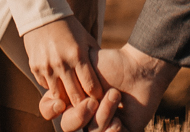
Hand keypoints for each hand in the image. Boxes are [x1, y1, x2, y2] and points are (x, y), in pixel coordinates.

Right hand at [21, 14, 102, 115]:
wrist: (43, 16)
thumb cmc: (70, 28)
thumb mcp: (86, 39)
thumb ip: (95, 58)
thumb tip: (108, 76)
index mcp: (78, 55)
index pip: (91, 86)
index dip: (96, 95)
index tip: (99, 97)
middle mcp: (62, 63)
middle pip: (75, 96)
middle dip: (83, 103)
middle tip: (88, 105)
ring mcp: (47, 67)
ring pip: (59, 97)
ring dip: (67, 99)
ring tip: (74, 98)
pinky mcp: (35, 68)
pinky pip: (46, 87)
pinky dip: (53, 89)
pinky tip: (59, 84)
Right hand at [43, 44, 175, 130]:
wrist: (140, 68)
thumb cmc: (111, 63)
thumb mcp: (84, 64)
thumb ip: (66, 76)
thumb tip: (50, 90)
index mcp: (72, 97)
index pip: (51, 109)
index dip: (50, 109)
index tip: (60, 102)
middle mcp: (84, 113)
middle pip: (67, 126)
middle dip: (78, 116)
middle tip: (91, 102)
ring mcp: (100, 124)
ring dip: (102, 115)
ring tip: (115, 95)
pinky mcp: (119, 131)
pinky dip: (112, 131)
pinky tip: (119, 121)